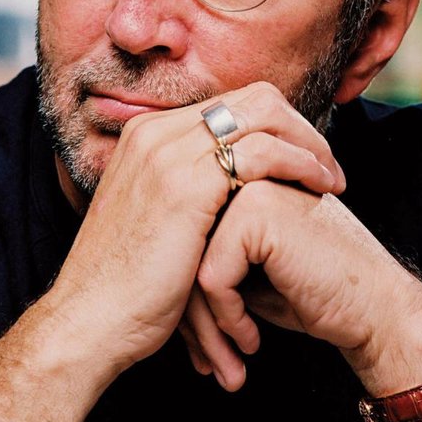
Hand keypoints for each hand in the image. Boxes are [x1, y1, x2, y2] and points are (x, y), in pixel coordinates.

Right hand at [41, 82, 346, 389]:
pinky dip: (301, 164)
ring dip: (310, 145)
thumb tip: (225, 195)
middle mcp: (155, 133)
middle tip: (328, 165)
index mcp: (145, 136)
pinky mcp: (188, 184)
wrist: (88, 323)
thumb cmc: (125, 290)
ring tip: (333, 181)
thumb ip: (184, 196)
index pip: (230, 104)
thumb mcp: (153, 225)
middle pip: (253, 98)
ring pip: (265, 115)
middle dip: (300, 128)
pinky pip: (263, 151)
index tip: (304, 159)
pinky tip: (319, 191)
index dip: (276, 127)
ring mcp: (169, 153)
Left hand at [187, 181, 421, 392]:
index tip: (202, 345)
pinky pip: (210, 277)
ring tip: (226, 364)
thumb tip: (160, 283)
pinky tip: (251, 340)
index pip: (185, 238)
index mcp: (241, 180)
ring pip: (190, 265)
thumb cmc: (319, 294)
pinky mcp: (256, 214)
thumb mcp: (252, 273)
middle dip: (191, 318)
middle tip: (210, 365)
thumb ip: (210, 259)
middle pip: (182, 249)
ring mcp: (250, 186)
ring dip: (206, 328)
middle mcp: (243, 174)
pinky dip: (226, 319)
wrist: (377, 309)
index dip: (188, 299)